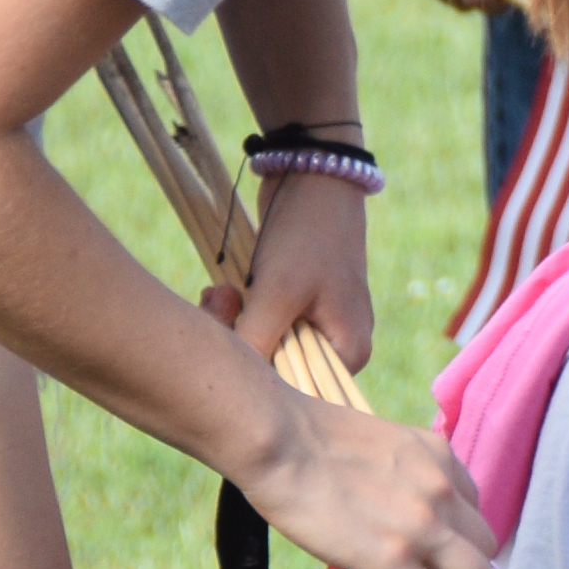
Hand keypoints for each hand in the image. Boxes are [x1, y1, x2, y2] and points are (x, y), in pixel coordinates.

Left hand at [225, 165, 374, 379]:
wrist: (310, 174)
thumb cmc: (305, 236)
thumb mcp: (277, 294)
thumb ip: (256, 343)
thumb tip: (229, 385)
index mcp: (349, 354)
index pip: (298, 394)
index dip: (258, 381)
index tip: (226, 350)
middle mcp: (336, 345)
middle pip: (277, 372)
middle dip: (240, 345)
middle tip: (219, 308)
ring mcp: (314, 324)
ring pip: (261, 346)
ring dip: (233, 324)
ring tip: (222, 292)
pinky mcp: (292, 304)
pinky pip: (258, 324)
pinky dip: (237, 311)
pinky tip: (225, 290)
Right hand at [245, 395, 491, 568]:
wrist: (279, 440)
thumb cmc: (306, 440)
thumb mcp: (378, 447)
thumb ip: (400, 477)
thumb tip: (391, 515)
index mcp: (439, 457)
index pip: (472, 510)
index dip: (460, 541)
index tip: (442, 559)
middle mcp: (443, 490)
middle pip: (484, 547)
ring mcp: (424, 525)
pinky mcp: (394, 558)